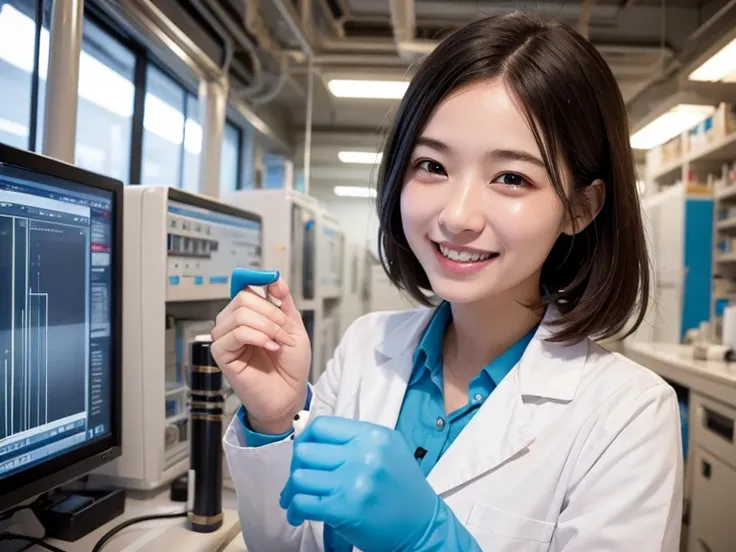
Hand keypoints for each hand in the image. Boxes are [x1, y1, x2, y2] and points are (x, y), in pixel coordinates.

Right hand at [210, 278, 311, 432]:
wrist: (290, 393)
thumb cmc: (290, 364)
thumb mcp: (293, 326)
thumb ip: (283, 302)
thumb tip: (275, 279)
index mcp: (248, 314)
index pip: (246, 287)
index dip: (261, 283)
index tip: (278, 292)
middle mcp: (233, 323)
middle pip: (243, 297)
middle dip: (271, 313)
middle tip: (285, 331)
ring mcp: (225, 338)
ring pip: (240, 314)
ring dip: (268, 326)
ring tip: (280, 342)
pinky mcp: (221, 354)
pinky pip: (236, 333)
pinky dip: (258, 337)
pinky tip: (270, 347)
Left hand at [279, 417, 440, 551]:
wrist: (422, 526)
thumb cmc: (401, 488)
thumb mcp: (387, 450)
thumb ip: (354, 440)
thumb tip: (310, 442)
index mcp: (373, 435)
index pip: (321, 426)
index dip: (305, 441)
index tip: (304, 456)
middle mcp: (364, 454)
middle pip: (305, 451)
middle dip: (295, 468)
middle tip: (299, 482)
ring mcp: (355, 481)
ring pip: (300, 477)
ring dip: (292, 492)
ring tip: (295, 501)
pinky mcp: (346, 508)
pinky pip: (303, 503)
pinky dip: (295, 510)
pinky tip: (298, 515)